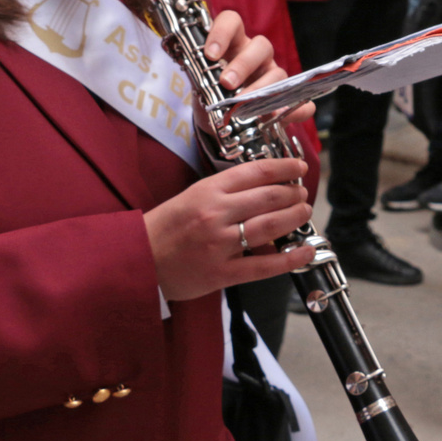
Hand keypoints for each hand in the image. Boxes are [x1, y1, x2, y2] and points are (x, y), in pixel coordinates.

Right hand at [144, 156, 315, 300]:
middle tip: (302, 193)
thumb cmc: (164, 228)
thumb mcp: (191, 196)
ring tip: (304, 213)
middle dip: (293, 193)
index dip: (283, 167)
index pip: (255, 171)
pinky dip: (290, 259)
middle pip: (268, 197)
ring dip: (294, 217)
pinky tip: (306, 252)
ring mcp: (220, 244)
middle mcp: (216, 213)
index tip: (298, 167)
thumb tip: (263, 188)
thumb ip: (224, 192)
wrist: (136, 260)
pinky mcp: (222, 273)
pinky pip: (263, 266)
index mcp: (207, 190)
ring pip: (269, 226)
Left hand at [202, 9, 315, 125]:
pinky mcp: (285, 98)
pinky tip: (283, 116)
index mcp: (233, 44)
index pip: (232, 22)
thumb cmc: (208, 95)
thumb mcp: (200, 87)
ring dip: (262, 87)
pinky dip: (296, 109)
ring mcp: (271, 76)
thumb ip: (197, 79)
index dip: (222, 33)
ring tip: (245, 103)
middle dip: (243, 64)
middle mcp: (255, 56)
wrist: (217, 122)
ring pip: (278, 72)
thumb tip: (201, 69)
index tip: (210, 55)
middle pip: (260, 46)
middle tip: (226, 83)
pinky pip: (298, 101)